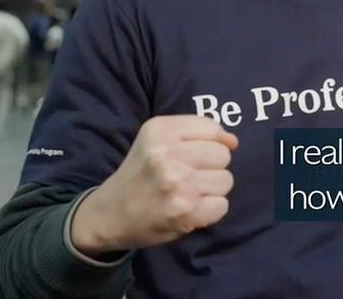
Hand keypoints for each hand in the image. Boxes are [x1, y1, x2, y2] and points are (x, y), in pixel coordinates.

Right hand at [69, 115, 237, 255]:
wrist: (109, 214)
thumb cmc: (141, 173)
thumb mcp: (158, 139)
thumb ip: (197, 131)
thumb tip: (233, 141)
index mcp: (160, 131)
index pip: (213, 128)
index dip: (210, 143)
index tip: (191, 155)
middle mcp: (167, 155)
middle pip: (223, 155)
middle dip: (211, 167)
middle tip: (188, 177)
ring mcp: (177, 185)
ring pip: (226, 180)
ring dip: (212, 189)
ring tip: (188, 193)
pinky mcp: (184, 213)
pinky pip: (222, 205)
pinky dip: (210, 210)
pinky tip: (190, 209)